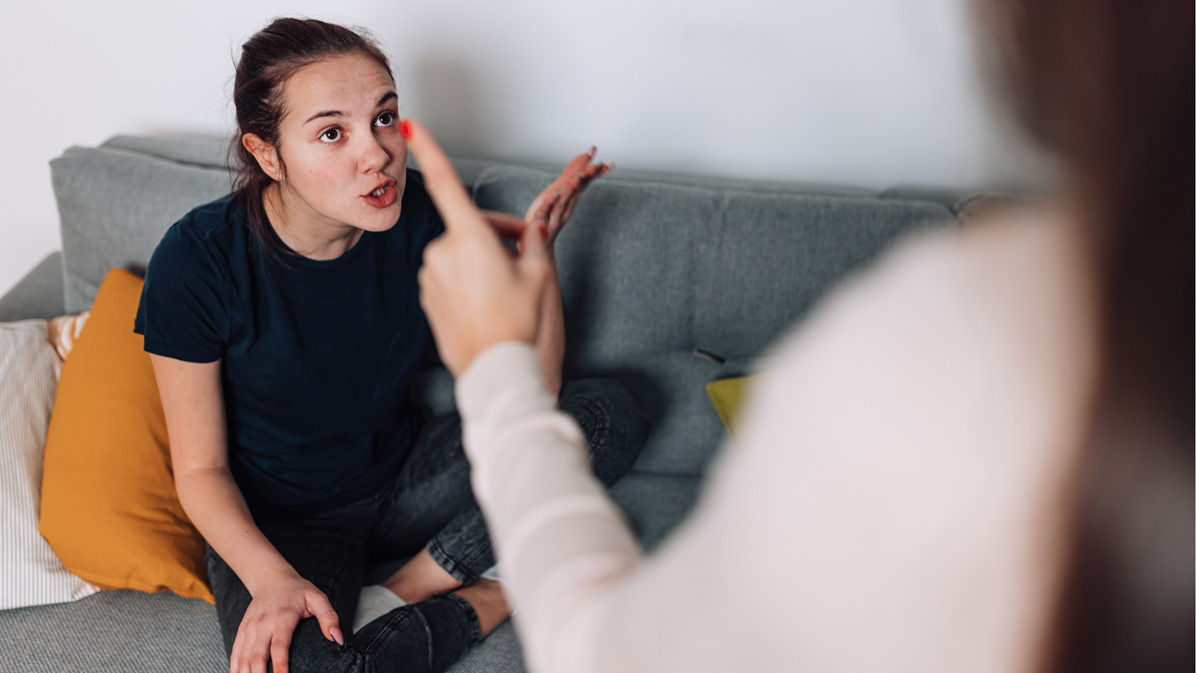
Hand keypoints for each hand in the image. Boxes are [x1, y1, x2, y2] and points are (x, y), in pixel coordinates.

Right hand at [229, 571, 341, 672]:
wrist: (271, 578)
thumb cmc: (297, 590)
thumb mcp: (317, 598)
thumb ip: (329, 618)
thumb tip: (338, 639)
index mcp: (282, 618)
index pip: (279, 647)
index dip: (280, 666)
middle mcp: (262, 625)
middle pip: (257, 657)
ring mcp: (249, 629)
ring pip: (244, 658)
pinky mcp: (242, 631)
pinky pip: (235, 653)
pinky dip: (235, 668)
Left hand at [406, 119, 550, 376]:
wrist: (495, 370)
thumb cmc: (517, 323)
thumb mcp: (539, 275)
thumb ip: (532, 243)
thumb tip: (529, 230)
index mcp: (469, 238)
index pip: (447, 184)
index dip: (431, 152)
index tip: (414, 128)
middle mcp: (443, 251)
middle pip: (469, 227)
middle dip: (496, 235)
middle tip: (523, 256)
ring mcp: (431, 275)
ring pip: (460, 254)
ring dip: (482, 260)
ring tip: (507, 288)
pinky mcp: (427, 296)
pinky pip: (449, 277)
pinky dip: (468, 281)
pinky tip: (488, 303)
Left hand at [524, 147, 610, 245]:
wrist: (537, 243)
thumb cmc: (547, 216)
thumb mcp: (558, 192)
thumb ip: (570, 175)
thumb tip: (583, 158)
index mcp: (569, 199)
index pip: (583, 183)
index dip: (593, 173)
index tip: (607, 164)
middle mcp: (565, 207)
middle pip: (577, 190)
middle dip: (586, 178)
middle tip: (597, 167)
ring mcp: (554, 215)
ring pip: (563, 200)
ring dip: (570, 189)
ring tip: (577, 179)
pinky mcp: (541, 222)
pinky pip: (545, 212)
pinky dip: (549, 204)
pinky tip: (553, 196)